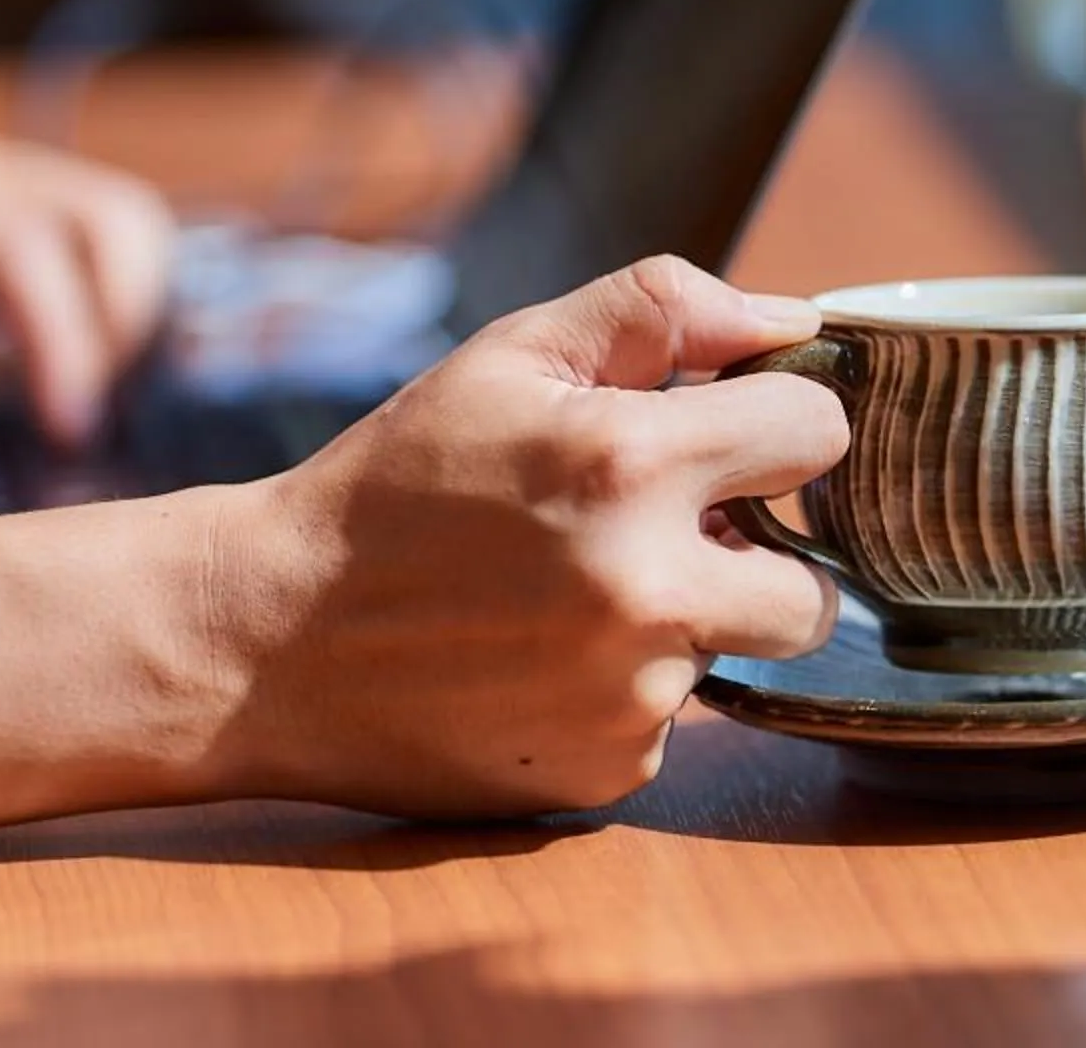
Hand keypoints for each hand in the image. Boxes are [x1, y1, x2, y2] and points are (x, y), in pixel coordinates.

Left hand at [0, 105, 174, 460]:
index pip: (25, 242)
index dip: (64, 336)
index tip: (65, 427)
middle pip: (100, 213)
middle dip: (118, 317)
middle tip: (78, 419)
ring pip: (101, 228)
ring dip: (112, 316)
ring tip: (65, 407)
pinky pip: (60, 263)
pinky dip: (77, 322)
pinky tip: (31, 391)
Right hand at [204, 256, 846, 816]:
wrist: (269, 637)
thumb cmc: (399, 480)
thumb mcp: (513, 357)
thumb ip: (662, 312)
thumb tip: (793, 318)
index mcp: (633, 464)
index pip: (816, 431)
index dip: (776, 423)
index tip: (731, 437)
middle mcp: (649, 591)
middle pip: (815, 589)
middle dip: (760, 556)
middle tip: (671, 534)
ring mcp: (630, 696)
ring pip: (738, 657)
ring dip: (688, 624)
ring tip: (577, 594)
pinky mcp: (606, 773)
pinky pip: (672, 722)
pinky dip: (626, 691)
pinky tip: (538, 662)